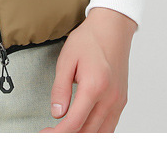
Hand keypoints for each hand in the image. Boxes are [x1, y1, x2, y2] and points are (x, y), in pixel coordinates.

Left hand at [39, 6, 137, 132]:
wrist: (112, 28)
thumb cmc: (89, 39)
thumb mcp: (66, 59)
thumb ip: (60, 88)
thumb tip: (57, 114)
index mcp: (95, 86)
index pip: (75, 122)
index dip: (57, 133)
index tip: (44, 133)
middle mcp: (110, 98)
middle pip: (88, 133)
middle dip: (68, 138)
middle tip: (50, 135)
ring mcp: (118, 101)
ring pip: (101, 134)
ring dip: (82, 138)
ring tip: (64, 133)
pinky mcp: (121, 101)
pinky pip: (110, 126)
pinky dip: (96, 132)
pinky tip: (82, 128)